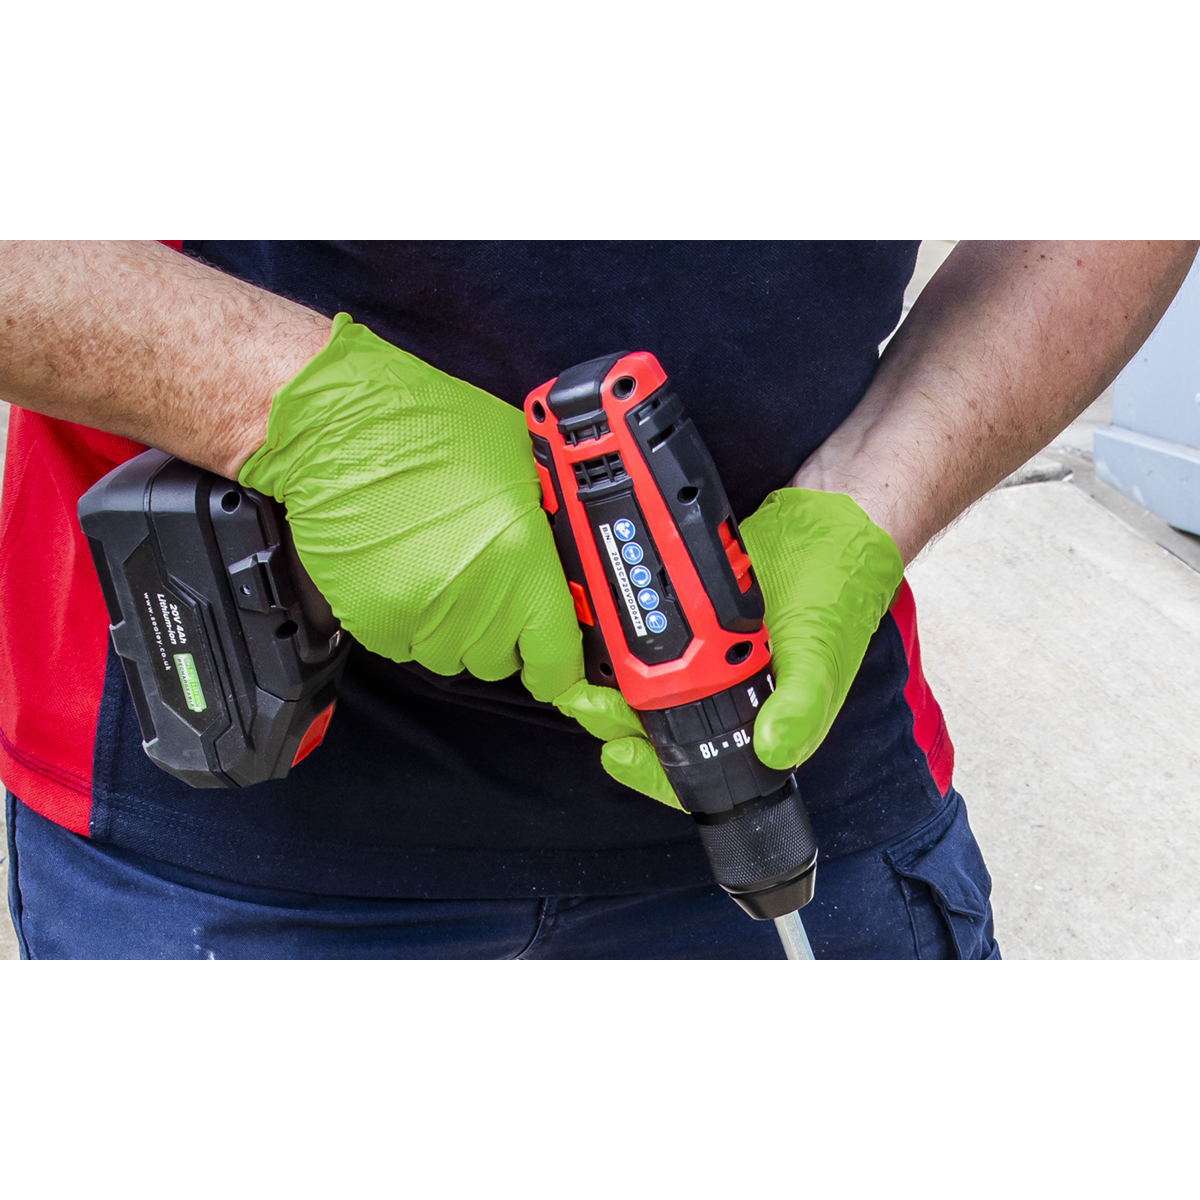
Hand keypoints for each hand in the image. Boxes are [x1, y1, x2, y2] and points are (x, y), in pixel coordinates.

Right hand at [238, 314, 584, 702]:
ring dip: (455, 627)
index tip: (560, 667)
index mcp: (521, 557)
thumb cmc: (427, 428)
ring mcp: (420, 616)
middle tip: (487, 580)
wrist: (339, 427)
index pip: (556, 658)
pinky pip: (407, 647)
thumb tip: (567, 577)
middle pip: (502, 660)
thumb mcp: (519, 463)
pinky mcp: (375, 623)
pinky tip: (406, 570)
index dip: (560, 667)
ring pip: (453, 657)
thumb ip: (548, 532)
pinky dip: (411, 622)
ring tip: (440, 565)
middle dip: (503, 631)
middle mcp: (474, 597)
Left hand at [554, 487, 903, 803]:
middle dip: (614, 720)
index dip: (650, 770)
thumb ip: (801, 702)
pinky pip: (651, 648)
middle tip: (586, 699)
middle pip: (656, 729)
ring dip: (612, 686)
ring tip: (584, 674)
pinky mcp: (693, 627)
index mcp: (762, 725)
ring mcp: (708, 663)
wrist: (827, 526)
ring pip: (645, 690)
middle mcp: (730, 701)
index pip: (697, 769)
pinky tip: (605, 637)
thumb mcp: (821, 651)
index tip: (617, 750)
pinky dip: (625, 647)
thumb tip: (774, 749)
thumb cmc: (838, 596)